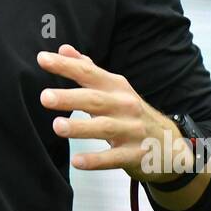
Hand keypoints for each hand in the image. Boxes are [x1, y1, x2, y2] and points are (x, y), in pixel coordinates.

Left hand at [36, 43, 185, 182]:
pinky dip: (96, 160)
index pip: (88, 72)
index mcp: (116, 86)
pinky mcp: (135, 154)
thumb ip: (88, 69)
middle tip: (45, 97)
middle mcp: (125, 105)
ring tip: (57, 126)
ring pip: (104, 128)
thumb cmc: (130, 112)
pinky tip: (77, 161)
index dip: (66, 65)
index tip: (42, 59)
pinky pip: (114, 158)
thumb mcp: (114, 88)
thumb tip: (63, 49)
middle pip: (95, 100)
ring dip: (80, 127)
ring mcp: (132, 130)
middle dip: (69, 98)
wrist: (169, 144)